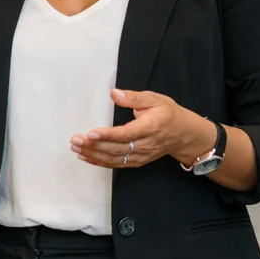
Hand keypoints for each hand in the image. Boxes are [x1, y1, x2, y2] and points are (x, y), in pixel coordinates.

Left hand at [71, 89, 212, 169]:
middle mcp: (145, 144)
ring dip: (93, 155)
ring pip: (114, 159)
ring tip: (76, 149)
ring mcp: (141, 155)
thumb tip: (115, 93)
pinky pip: (117, 164)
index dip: (108, 135)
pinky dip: (100, 162)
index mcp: (150, 127)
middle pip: (116, 149)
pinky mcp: (137, 161)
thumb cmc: (169, 114)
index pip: (126, 133)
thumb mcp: (155, 99)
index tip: (91, 132)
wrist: (184, 135)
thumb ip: (134, 97)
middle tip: (75, 141)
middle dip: (94, 146)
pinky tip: (86, 157)